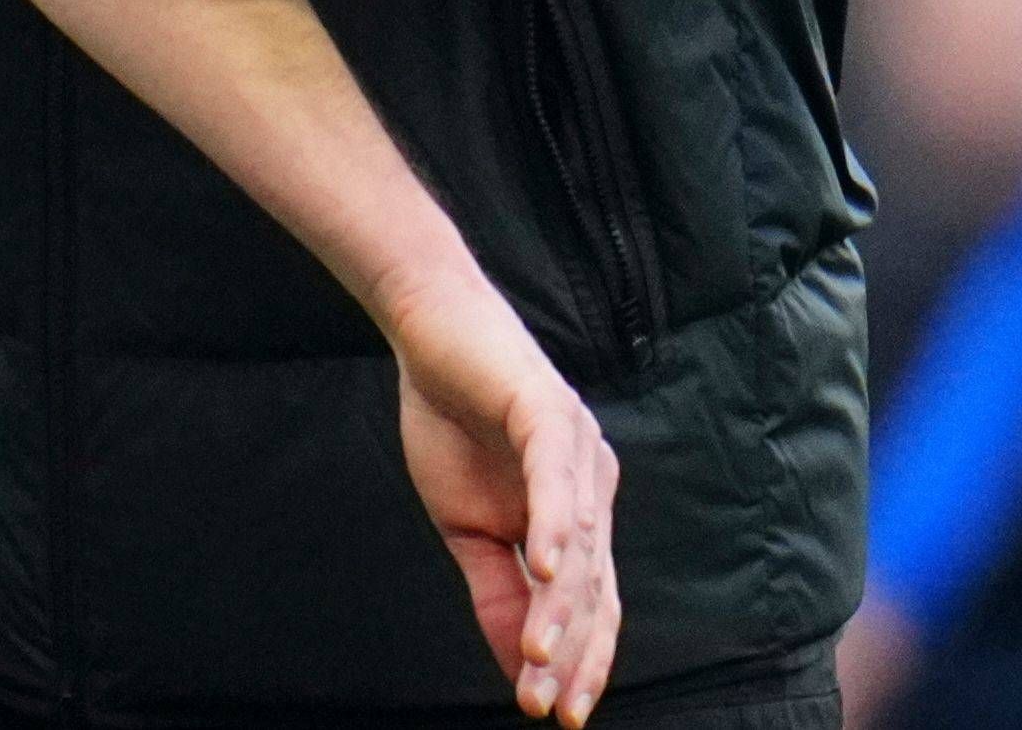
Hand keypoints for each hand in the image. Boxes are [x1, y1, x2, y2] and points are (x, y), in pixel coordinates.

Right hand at [377, 261, 620, 723]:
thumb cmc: (449, 418)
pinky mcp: (549, 414)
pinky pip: (556, 480)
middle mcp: (592, 488)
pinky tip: (543, 568)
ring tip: (538, 658)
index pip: (591, 603)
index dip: (580, 661)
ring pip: (578, 546)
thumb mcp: (464, 523)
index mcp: (577, 515)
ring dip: (558, 607)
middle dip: (571, 652)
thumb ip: (496, 586)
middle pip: (593, 586)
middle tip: (546, 704)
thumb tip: (518, 659)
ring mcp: (578, 451)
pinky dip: (553, 527)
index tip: (557, 714)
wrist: (428, 329)